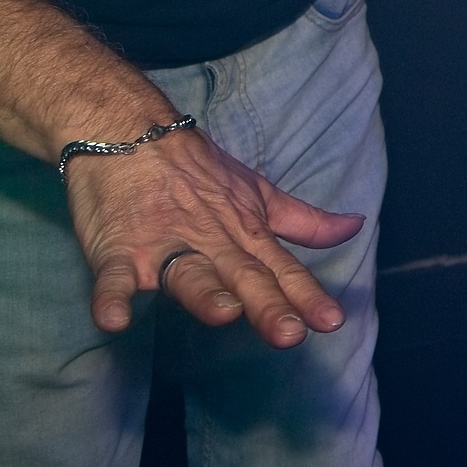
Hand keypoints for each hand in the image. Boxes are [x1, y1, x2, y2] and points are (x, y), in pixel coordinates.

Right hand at [69, 124, 365, 346]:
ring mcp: (163, 246)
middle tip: (290, 334)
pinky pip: (114, 277)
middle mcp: (210, 242)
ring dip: (204, 293)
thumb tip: (354, 227)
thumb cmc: (197, 171)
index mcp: (244, 232)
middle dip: (266, 304)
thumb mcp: (258, 194)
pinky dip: (111, 297)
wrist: (128, 132)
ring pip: (187, 273)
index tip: (331, 322)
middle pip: (242, 275)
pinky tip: (114, 319)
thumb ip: (303, 221)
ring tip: (224, 313)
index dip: (306, 294)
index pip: (281, 268)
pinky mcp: (118, 249)